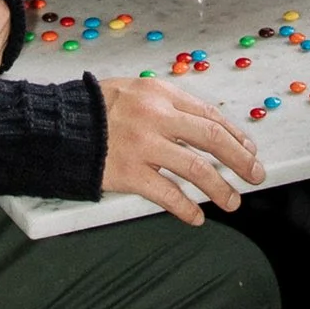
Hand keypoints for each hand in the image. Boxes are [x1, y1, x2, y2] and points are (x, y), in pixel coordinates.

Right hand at [96, 78, 264, 223]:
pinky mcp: (129, 173)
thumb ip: (163, 104)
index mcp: (158, 93)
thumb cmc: (91, 109)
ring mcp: (143, 146)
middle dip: (240, 159)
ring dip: (220, 188)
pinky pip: (167, 194)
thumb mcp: (131, 91)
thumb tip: (200, 124)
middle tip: (256, 175)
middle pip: (211, 138)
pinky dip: (186, 208)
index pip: (209, 114)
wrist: (53, 126)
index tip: (249, 149)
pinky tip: (196, 217)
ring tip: (232, 201)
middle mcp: (155, 117)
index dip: (235, 134)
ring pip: (196, 169)